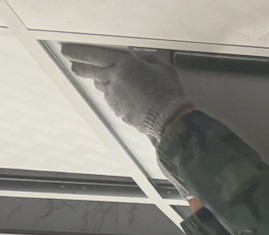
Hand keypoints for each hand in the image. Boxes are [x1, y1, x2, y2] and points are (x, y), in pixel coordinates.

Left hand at [61, 46, 191, 142]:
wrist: (171, 120)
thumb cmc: (169, 93)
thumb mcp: (162, 68)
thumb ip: (145, 59)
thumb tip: (137, 56)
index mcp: (124, 64)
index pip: (93, 54)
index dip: (77, 52)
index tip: (67, 50)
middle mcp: (114, 78)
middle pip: (87, 70)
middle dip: (78, 66)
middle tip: (73, 64)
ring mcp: (114, 95)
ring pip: (100, 85)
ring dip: (102, 82)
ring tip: (113, 82)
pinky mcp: (117, 109)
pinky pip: (111, 99)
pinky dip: (115, 96)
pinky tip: (128, 98)